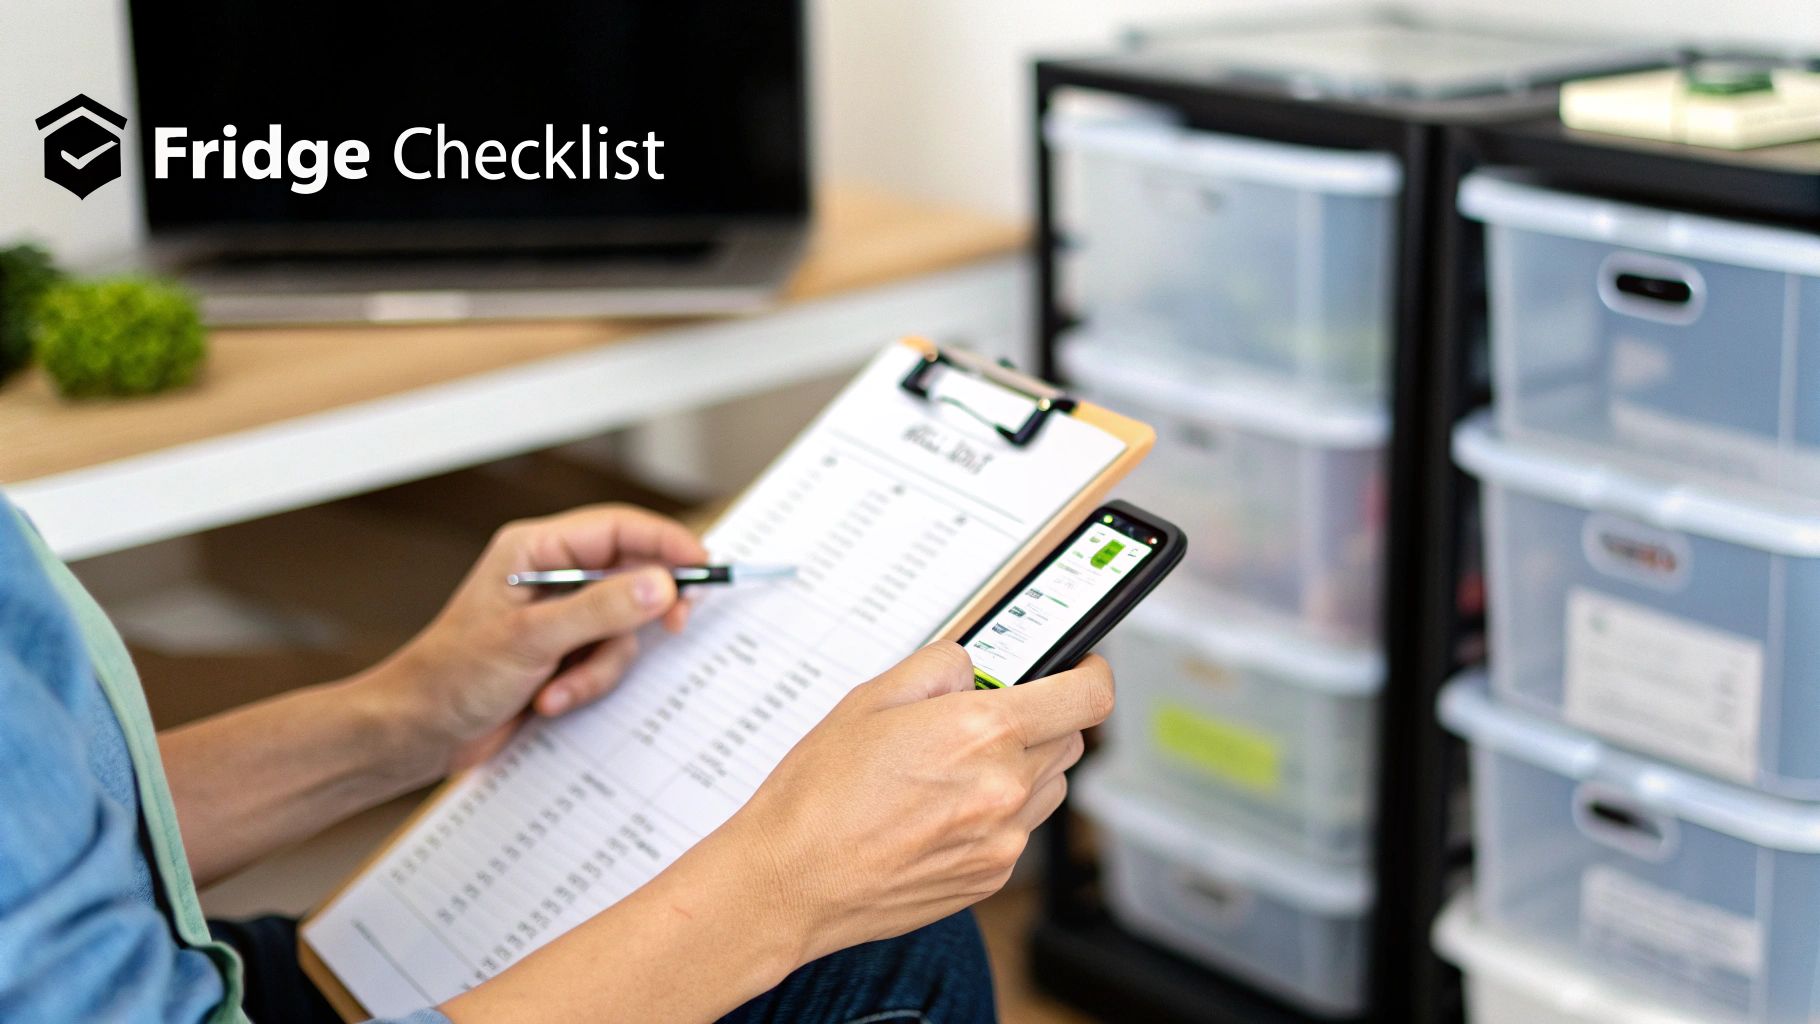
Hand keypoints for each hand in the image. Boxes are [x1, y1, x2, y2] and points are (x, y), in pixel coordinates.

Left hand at [372, 504, 707, 775]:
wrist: (416, 733)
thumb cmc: (450, 676)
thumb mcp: (530, 640)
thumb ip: (600, 609)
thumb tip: (662, 584)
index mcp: (536, 551)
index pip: (618, 528)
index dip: (666, 543)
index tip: (703, 567)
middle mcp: (552, 576)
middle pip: (631, 576)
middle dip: (643, 612)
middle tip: (675, 625)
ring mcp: (560, 618)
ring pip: (624, 628)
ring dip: (601, 665)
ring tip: (560, 688)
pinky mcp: (564, 654)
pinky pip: (607, 661)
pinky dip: (587, 684)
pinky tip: (550, 700)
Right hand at [721, 643, 1113, 961]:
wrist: (792, 880)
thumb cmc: (820, 794)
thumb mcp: (872, 697)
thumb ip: (940, 666)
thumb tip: (976, 663)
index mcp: (982, 731)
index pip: (1088, 696)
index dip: (1090, 673)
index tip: (1078, 667)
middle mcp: (1005, 787)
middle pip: (1070, 739)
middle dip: (1040, 719)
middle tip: (984, 717)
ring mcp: (1003, 839)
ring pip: (1049, 786)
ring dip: (1022, 767)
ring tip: (953, 769)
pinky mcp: (991, 876)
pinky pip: (1019, 829)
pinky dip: (997, 812)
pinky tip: (940, 810)